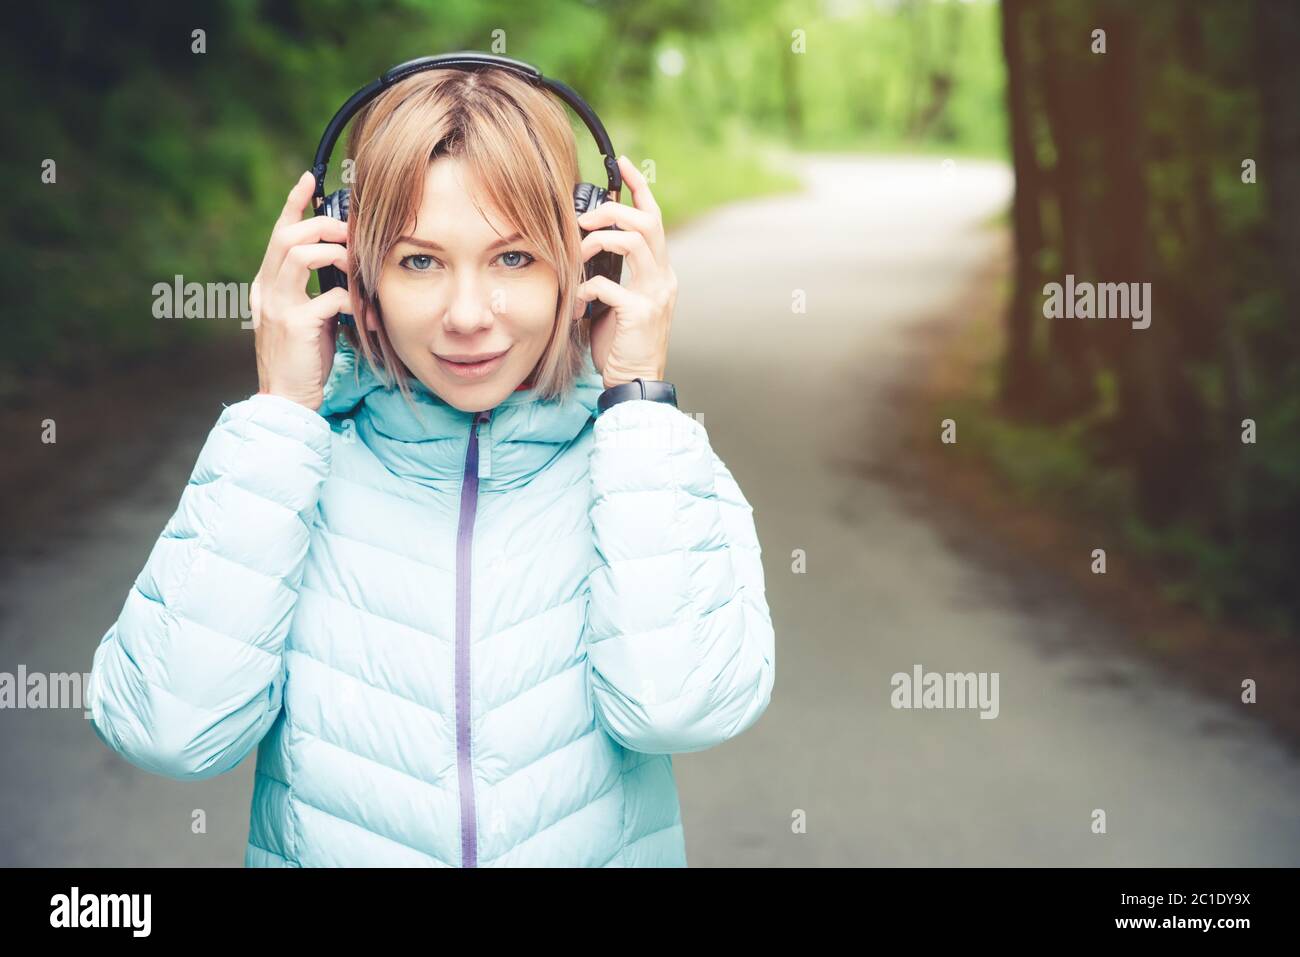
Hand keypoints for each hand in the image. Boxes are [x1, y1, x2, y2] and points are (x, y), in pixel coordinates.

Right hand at [250, 170, 352, 411]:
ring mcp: (277, 307)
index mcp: (268, 285)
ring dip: (335, 253)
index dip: (293, 204)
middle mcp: (267, 290)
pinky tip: (366, 315)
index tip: (308, 179)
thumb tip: (347, 270)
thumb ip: (319, 292)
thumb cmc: (304, 360)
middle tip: (350, 231)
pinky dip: (352, 300)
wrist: (286, 400)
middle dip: (323, 226)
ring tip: (357, 266)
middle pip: (288, 237)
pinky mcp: (295, 326)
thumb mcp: (310, 319)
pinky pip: (328, 297)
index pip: (278, 234)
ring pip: (300, 255)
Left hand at [575, 155, 675, 388]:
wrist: (635, 381)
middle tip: (584, 219)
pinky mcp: (640, 313)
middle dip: (613, 211)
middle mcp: (663, 278)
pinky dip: (585, 290)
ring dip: (597, 241)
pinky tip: (575, 308)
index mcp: (659, 272)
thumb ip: (610, 274)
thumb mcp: (617, 301)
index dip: (640, 188)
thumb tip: (583, 246)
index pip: (654, 219)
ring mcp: (655, 294)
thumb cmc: (621, 343)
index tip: (624, 163)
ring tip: (577, 256)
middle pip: (647, 222)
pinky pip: (608, 285)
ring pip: (631, 242)